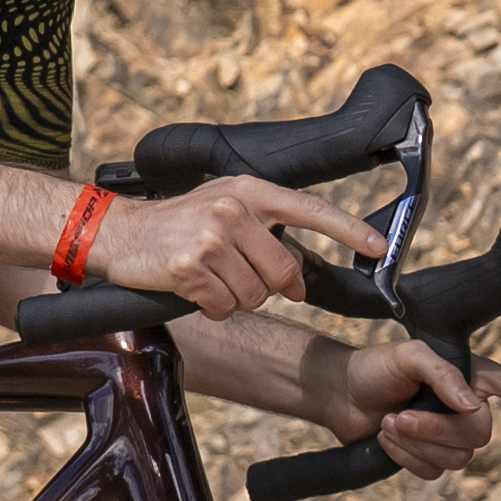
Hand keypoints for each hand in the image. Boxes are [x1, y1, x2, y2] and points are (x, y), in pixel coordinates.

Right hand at [83, 175, 368, 322]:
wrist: (120, 232)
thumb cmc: (180, 223)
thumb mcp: (225, 207)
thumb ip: (266, 232)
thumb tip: (299, 280)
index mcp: (251, 192)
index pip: (312, 210)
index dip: (349, 231)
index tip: (379, 248)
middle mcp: (234, 211)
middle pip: (284, 271)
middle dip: (271, 287)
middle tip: (244, 281)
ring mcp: (211, 238)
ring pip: (256, 295)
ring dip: (237, 299)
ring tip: (212, 279)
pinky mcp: (190, 267)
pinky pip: (224, 307)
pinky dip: (213, 308)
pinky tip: (195, 290)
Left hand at [329, 342, 500, 477]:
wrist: (340, 395)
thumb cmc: (376, 367)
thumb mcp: (408, 355)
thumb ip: (443, 374)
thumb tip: (472, 405)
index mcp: (474, 376)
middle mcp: (469, 407)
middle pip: (480, 435)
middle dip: (435, 430)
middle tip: (398, 417)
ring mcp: (450, 436)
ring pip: (457, 459)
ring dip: (416, 444)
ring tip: (389, 423)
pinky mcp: (430, 458)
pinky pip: (434, 474)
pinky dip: (406, 459)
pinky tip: (387, 439)